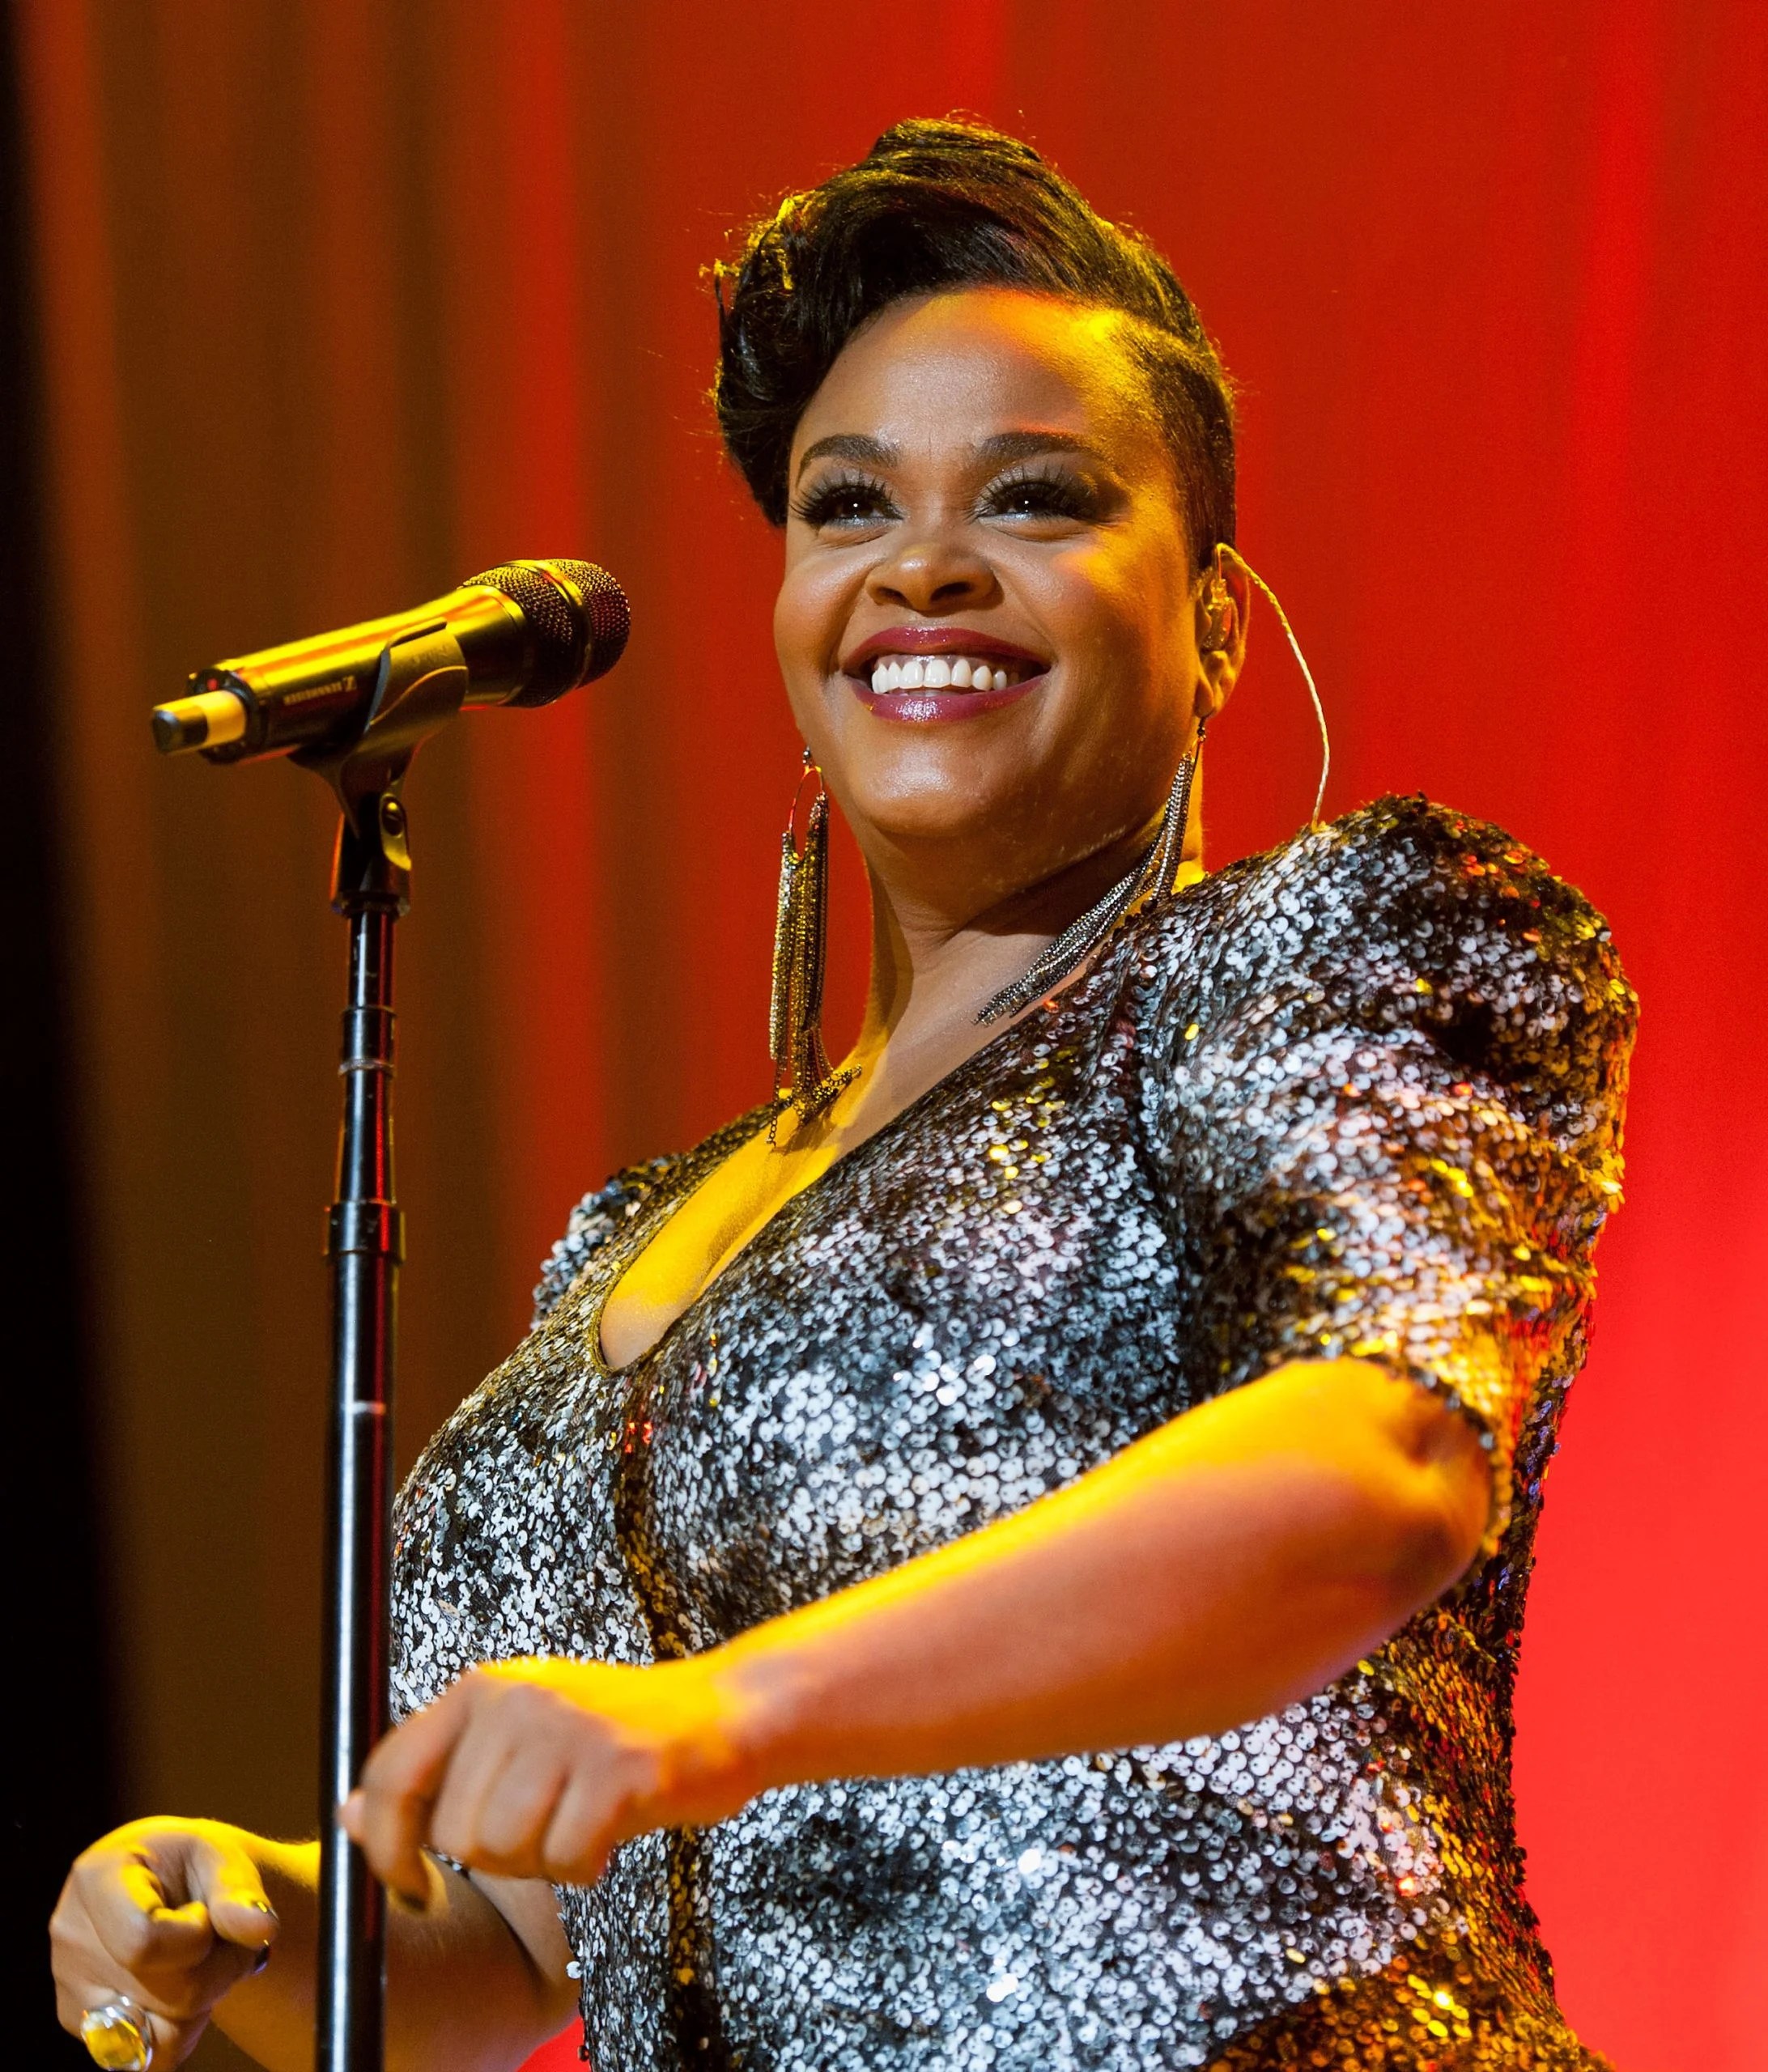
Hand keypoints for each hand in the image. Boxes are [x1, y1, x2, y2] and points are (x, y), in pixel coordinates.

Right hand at [51, 1819, 278, 2066]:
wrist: (172, 1883)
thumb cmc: (194, 1865)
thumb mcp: (221, 1859)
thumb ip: (240, 1892)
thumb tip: (261, 1927)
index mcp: (96, 1877)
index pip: (142, 1942)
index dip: (195, 1938)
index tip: (205, 1914)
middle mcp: (72, 1935)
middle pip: (164, 1994)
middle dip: (219, 1971)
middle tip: (228, 1941)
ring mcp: (72, 1986)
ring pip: (154, 2036)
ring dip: (199, 2005)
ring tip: (201, 1963)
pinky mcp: (83, 2025)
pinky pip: (145, 2056)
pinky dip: (180, 2030)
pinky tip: (183, 1989)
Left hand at [342, 1656, 761, 1901]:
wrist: (721, 1713)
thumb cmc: (610, 1736)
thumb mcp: (516, 1735)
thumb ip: (438, 1770)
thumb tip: (347, 1812)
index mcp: (482, 1688)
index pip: (390, 1772)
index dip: (383, 1843)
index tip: (407, 1882)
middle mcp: (517, 1698)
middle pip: (452, 1831)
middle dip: (494, 1855)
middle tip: (545, 1827)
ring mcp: (568, 1730)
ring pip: (504, 1849)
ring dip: (541, 1861)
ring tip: (578, 1825)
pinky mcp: (617, 1768)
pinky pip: (565, 1858)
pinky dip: (585, 1866)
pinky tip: (610, 1834)